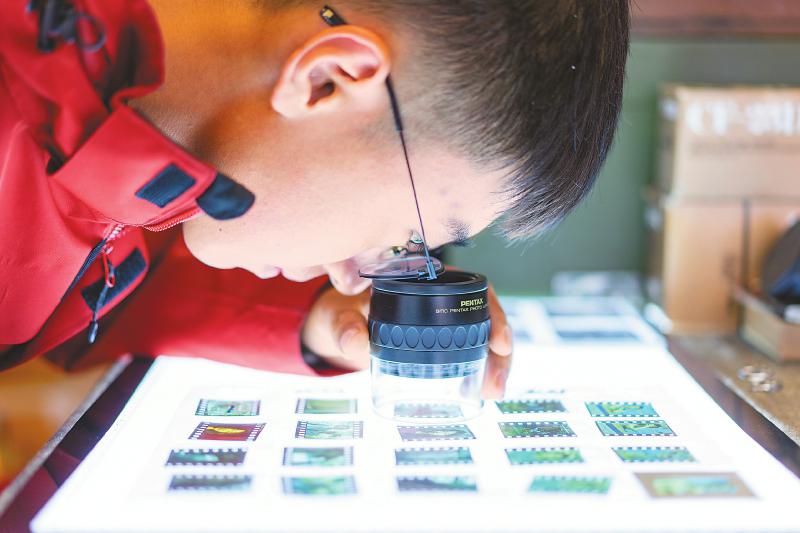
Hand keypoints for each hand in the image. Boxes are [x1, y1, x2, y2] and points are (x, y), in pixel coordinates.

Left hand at [301, 283, 512, 397]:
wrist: (339, 325)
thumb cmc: (342, 311)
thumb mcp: (341, 317)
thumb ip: (345, 329)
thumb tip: (355, 343)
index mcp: (425, 275)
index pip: (470, 287)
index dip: (492, 311)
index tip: (500, 343)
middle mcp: (441, 292)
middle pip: (486, 313)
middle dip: (500, 349)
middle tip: (496, 384)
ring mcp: (445, 316)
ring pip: (484, 334)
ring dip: (496, 363)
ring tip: (494, 393)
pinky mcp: (443, 337)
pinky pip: (472, 348)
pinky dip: (482, 368)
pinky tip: (485, 391)